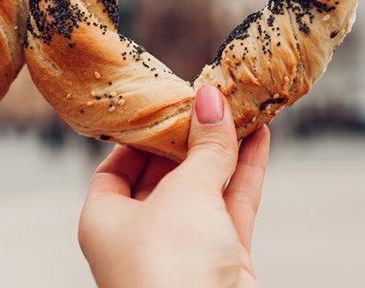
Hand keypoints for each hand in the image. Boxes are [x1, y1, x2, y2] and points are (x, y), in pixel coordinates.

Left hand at [78, 85, 270, 287]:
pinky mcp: (222, 263)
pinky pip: (232, 208)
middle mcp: (140, 237)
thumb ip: (204, 147)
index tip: (164, 102)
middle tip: (208, 98)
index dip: (140, 134)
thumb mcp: (184, 192)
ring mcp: (183, 251)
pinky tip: (259, 137)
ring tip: (241, 107)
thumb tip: (211, 100)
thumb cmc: (170, 267)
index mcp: (104, 221)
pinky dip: (245, 173)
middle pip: (164, 175)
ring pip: (205, 190)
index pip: (116, 168)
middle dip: (188, 138)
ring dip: (224, 150)